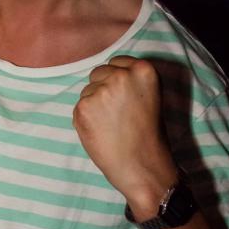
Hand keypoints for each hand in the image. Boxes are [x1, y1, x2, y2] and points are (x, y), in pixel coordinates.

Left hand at [73, 56, 176, 212]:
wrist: (142, 166)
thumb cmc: (148, 135)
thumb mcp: (150, 97)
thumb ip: (131, 81)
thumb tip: (106, 73)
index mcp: (143, 70)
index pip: (117, 62)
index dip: (116, 79)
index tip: (122, 95)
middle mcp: (121, 75)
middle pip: (98, 72)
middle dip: (103, 88)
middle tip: (116, 113)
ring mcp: (100, 91)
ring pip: (87, 90)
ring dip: (93, 104)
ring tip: (110, 125)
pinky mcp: (83, 107)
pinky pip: (79, 106)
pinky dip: (85, 118)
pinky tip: (100, 132)